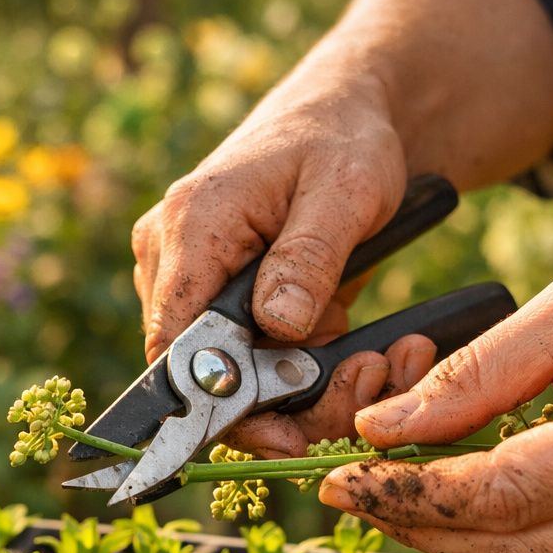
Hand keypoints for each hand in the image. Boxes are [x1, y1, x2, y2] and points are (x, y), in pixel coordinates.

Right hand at [132, 59, 426, 456]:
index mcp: (190, 228)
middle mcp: (171, 262)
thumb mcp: (344, 190)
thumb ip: (308, 258)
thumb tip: (277, 326)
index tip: (286, 434)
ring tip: (380, 363)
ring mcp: (191, 286)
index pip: (173, 344)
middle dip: (286, 404)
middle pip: (203, 376)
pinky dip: (306, 378)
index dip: (218, 403)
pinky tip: (361, 356)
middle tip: (369, 382)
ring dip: (306, 395)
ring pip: (232, 382)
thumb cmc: (342, 140)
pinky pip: (252, 368)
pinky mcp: (222, 306)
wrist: (341, 118)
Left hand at [318, 223, 552, 552]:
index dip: (402, 496)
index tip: (339, 479)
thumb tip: (381, 428)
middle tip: (353, 487)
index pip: (494, 497)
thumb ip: (473, 377)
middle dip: (414, 524)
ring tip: (395, 489)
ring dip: (452, 538)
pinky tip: (461, 497)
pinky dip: (501, 538)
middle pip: (503, 551)